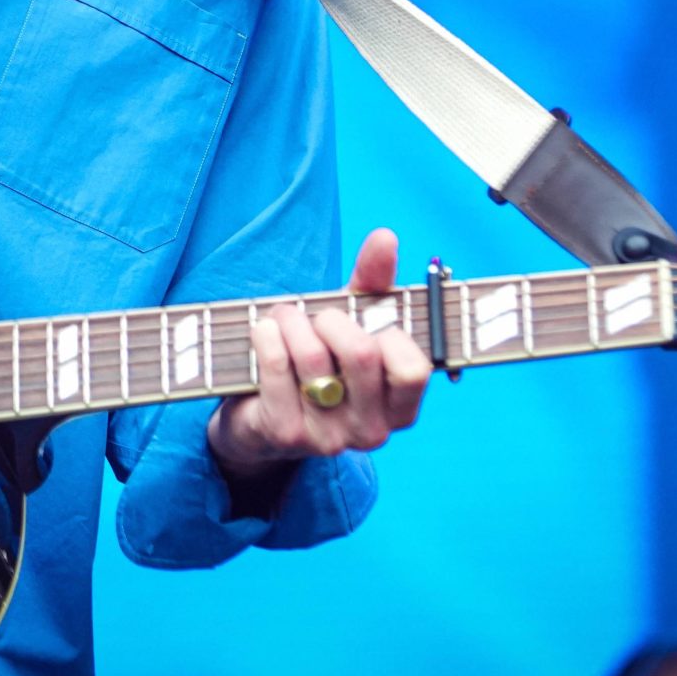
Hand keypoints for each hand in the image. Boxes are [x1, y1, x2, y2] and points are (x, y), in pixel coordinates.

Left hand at [205, 227, 430, 481]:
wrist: (262, 416)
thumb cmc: (321, 361)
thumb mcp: (353, 322)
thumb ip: (374, 282)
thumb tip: (385, 237)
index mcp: (400, 407)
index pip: (413, 370)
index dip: (390, 335)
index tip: (369, 324)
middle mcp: (372, 431)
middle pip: (362, 356)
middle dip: (331, 319)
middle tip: (317, 316)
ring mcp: (329, 438)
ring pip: (314, 358)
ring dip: (292, 322)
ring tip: (283, 318)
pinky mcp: (286, 434)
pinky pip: (276, 367)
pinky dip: (267, 335)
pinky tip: (264, 332)